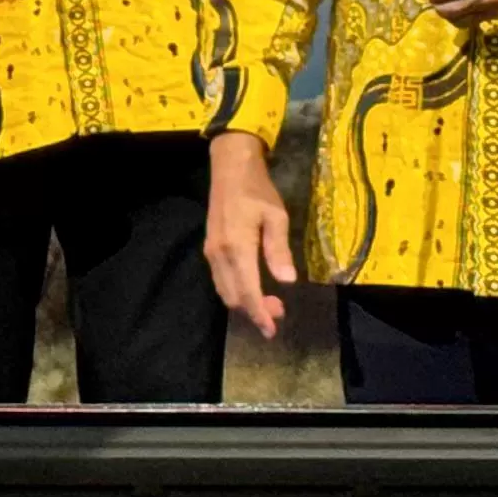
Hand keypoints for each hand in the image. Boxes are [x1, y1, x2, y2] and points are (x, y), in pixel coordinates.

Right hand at [205, 131, 298, 339]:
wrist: (230, 167)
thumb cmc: (258, 189)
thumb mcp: (276, 217)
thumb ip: (279, 250)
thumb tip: (287, 281)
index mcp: (237, 248)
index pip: (248, 292)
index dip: (260, 314)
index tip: (272, 330)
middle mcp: (220, 254)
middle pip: (233, 296)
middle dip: (254, 311)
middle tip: (279, 312)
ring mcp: (212, 252)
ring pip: (224, 290)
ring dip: (244, 302)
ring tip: (269, 302)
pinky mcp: (211, 247)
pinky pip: (220, 279)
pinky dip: (236, 291)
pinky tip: (253, 286)